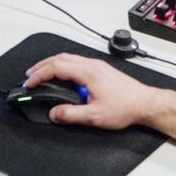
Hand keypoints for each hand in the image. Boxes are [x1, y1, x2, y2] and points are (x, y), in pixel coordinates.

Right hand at [22, 53, 163, 129]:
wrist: (145, 104)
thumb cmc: (126, 107)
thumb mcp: (94, 117)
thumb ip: (70, 115)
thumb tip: (54, 114)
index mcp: (88, 72)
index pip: (56, 67)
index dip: (39, 75)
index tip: (30, 83)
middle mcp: (93, 65)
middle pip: (60, 58)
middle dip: (42, 66)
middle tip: (30, 75)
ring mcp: (98, 66)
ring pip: (69, 58)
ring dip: (52, 65)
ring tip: (42, 74)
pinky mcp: (102, 70)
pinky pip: (77, 62)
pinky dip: (63, 67)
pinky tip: (61, 76)